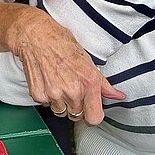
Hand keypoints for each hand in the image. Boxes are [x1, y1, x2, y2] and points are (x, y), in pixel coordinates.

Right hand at [7, 10, 124, 125]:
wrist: (36, 36)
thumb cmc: (61, 43)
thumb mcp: (88, 61)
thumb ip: (103, 84)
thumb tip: (118, 96)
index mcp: (88, 83)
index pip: (95, 118)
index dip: (93, 115)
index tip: (90, 109)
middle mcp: (72, 91)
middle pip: (77, 116)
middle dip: (76, 106)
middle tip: (71, 88)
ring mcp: (54, 94)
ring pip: (61, 112)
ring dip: (61, 103)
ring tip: (59, 83)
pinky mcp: (39, 95)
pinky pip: (47, 105)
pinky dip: (47, 97)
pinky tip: (49, 82)